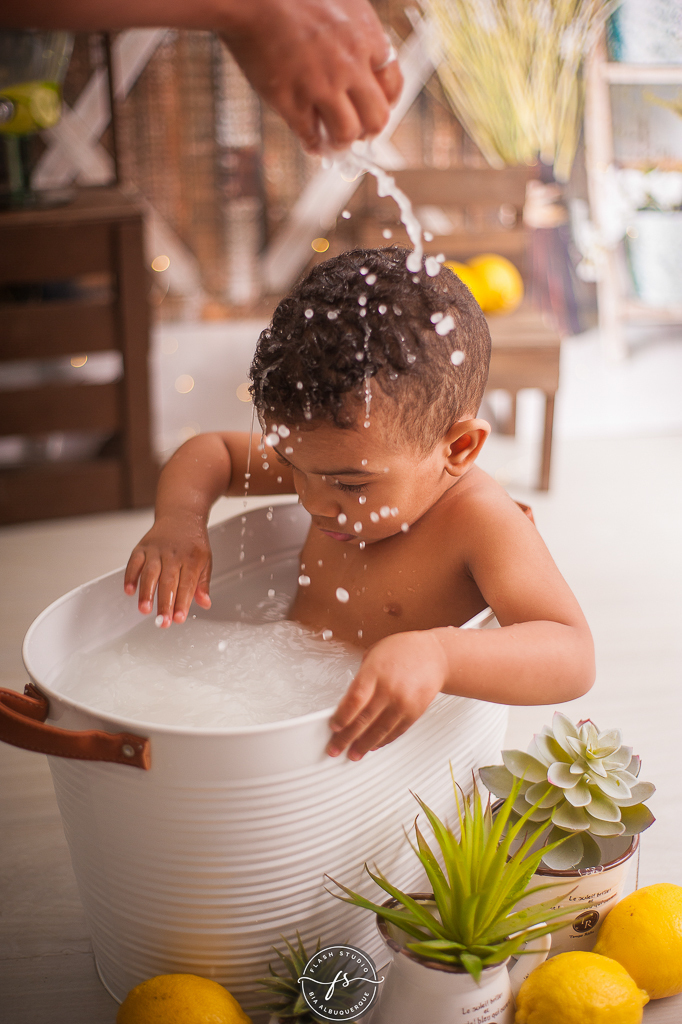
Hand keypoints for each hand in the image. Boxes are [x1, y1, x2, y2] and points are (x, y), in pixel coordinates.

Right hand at [123, 515, 211, 626]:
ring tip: (145, 610)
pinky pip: (134, 562)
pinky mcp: (142, 547)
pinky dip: (130, 576)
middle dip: (165, 603)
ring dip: (146, 592)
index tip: (179, 618)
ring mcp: (156, 550)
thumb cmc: (193, 542)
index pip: (187, 584)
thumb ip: (202, 584)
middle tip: (162, 622)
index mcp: (192, 559)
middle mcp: (173, 554)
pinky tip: (129, 591)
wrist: (181, 515)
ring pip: (150, 572)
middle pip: (168, 581)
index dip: (183, 602)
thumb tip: (205, 604)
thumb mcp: (205, 560)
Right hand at [221, 0, 401, 151]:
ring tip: (331, 141)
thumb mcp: (339, 0)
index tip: (372, 109)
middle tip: (357, 133)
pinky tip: (311, 143)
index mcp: (365, 35)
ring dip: (341, 142)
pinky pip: (311, 136)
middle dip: (368, 131)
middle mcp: (350, 64)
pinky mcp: (292, 101)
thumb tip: (360, 59)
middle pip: (377, 118)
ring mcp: (321, 85)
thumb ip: (354, 29)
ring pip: (347, 133)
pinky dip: (313, 145)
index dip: (384, 104)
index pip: (393, 85)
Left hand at [326, 631, 447, 760]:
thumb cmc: (403, 650)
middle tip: (335, 748)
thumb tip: (348, 702)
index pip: (354, 700)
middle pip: (364, 719)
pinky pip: (396, 731)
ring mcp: (404, 702)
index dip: (342, 717)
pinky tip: (374, 745)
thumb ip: (362, 678)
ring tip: (354, 754)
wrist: (436, 655)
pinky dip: (384, 740)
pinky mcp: (415, 712)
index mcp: (375, 672)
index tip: (333, 726)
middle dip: (346, 737)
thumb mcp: (375, 655)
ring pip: (380, 730)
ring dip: (364, 745)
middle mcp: (390, 689)